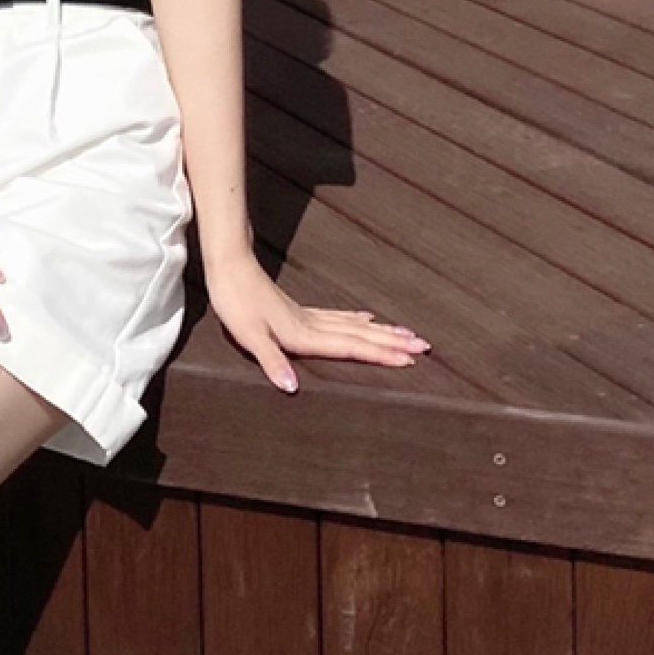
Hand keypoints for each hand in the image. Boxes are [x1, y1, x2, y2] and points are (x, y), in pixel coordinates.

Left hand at [201, 245, 430, 393]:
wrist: (229, 266)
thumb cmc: (236, 302)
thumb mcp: (249, 336)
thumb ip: (272, 361)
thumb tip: (292, 388)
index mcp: (304, 335)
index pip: (351, 348)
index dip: (380, 355)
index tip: (410, 359)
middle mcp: (312, 325)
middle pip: (361, 336)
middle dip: (393, 343)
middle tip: (424, 346)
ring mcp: (307, 316)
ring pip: (354, 326)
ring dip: (381, 332)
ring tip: (406, 334)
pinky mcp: (299, 310)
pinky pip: (339, 318)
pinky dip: (358, 321)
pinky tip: (367, 319)